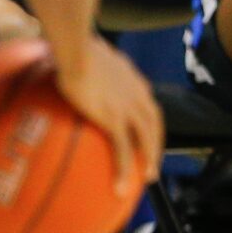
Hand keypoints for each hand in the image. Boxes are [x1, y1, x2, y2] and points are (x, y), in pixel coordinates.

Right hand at [47, 34, 162, 190]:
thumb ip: (89, 61)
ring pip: (147, 138)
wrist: (76, 49)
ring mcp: (128, 107)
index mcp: (132, 80)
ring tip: (148, 179)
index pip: (147, 103)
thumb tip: (75, 59)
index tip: (146, 133)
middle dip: (156, 144)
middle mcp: (137, 94)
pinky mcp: (114, 118)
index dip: (148, 120)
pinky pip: (123, 149)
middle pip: (154, 123)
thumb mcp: (90, 53)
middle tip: (153, 164)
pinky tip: (120, 186)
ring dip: (150, 159)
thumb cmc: (75, 46)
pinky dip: (125, 169)